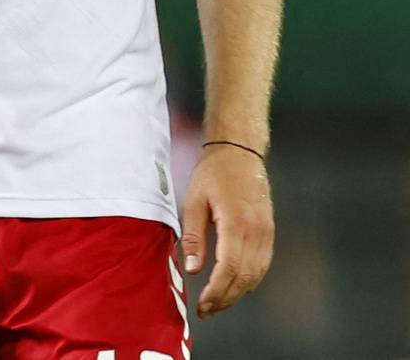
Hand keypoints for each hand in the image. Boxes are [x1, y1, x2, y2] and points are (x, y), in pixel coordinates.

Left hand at [180, 144, 273, 317]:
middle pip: (245, 276)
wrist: (239, 153)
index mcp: (236, 223)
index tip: (203, 305)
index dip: (217, 291)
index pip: (229, 268)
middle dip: (226, 298)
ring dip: (238, 292)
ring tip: (217, 303)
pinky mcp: (269, 231)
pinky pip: (262, 264)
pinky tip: (234, 286)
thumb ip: (194, 237)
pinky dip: (249, 280)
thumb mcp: (194, 202)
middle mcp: (257, 231)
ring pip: (257, 274)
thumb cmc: (212, 174)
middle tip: (207, 310)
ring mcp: (267, 232)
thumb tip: (193, 269)